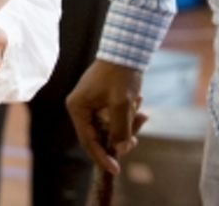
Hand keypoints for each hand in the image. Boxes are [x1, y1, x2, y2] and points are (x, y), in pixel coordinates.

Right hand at [65, 59, 149, 174]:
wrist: (128, 49)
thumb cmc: (121, 75)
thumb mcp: (121, 105)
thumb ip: (119, 130)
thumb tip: (119, 149)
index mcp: (78, 108)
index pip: (88, 141)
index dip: (102, 157)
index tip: (116, 170)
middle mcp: (81, 106)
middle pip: (100, 135)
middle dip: (120, 137)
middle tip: (136, 138)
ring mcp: (91, 102)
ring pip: (110, 126)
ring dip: (127, 124)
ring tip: (141, 112)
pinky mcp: (102, 98)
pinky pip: (114, 116)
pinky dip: (127, 115)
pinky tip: (139, 104)